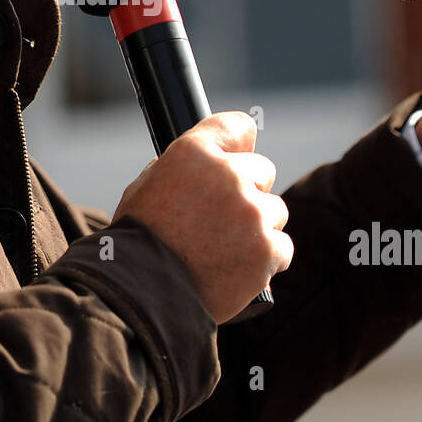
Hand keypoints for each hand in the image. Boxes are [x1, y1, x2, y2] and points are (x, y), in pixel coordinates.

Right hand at [112, 111, 291, 323]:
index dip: (239, 144)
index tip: (238, 157)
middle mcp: (228, 175)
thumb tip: (210, 164)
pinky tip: (238, 269)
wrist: (141, 294)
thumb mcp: (147, 186)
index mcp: (194, 153)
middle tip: (222, 219)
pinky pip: (283, 248)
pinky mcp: (267, 249)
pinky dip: (266, 260)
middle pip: (263, 171)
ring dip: (258, 227)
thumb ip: (184, 168)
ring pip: (276, 211)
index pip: (238, 126)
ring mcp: (252, 213)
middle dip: (248, 191)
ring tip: (227, 249)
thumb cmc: (138, 241)